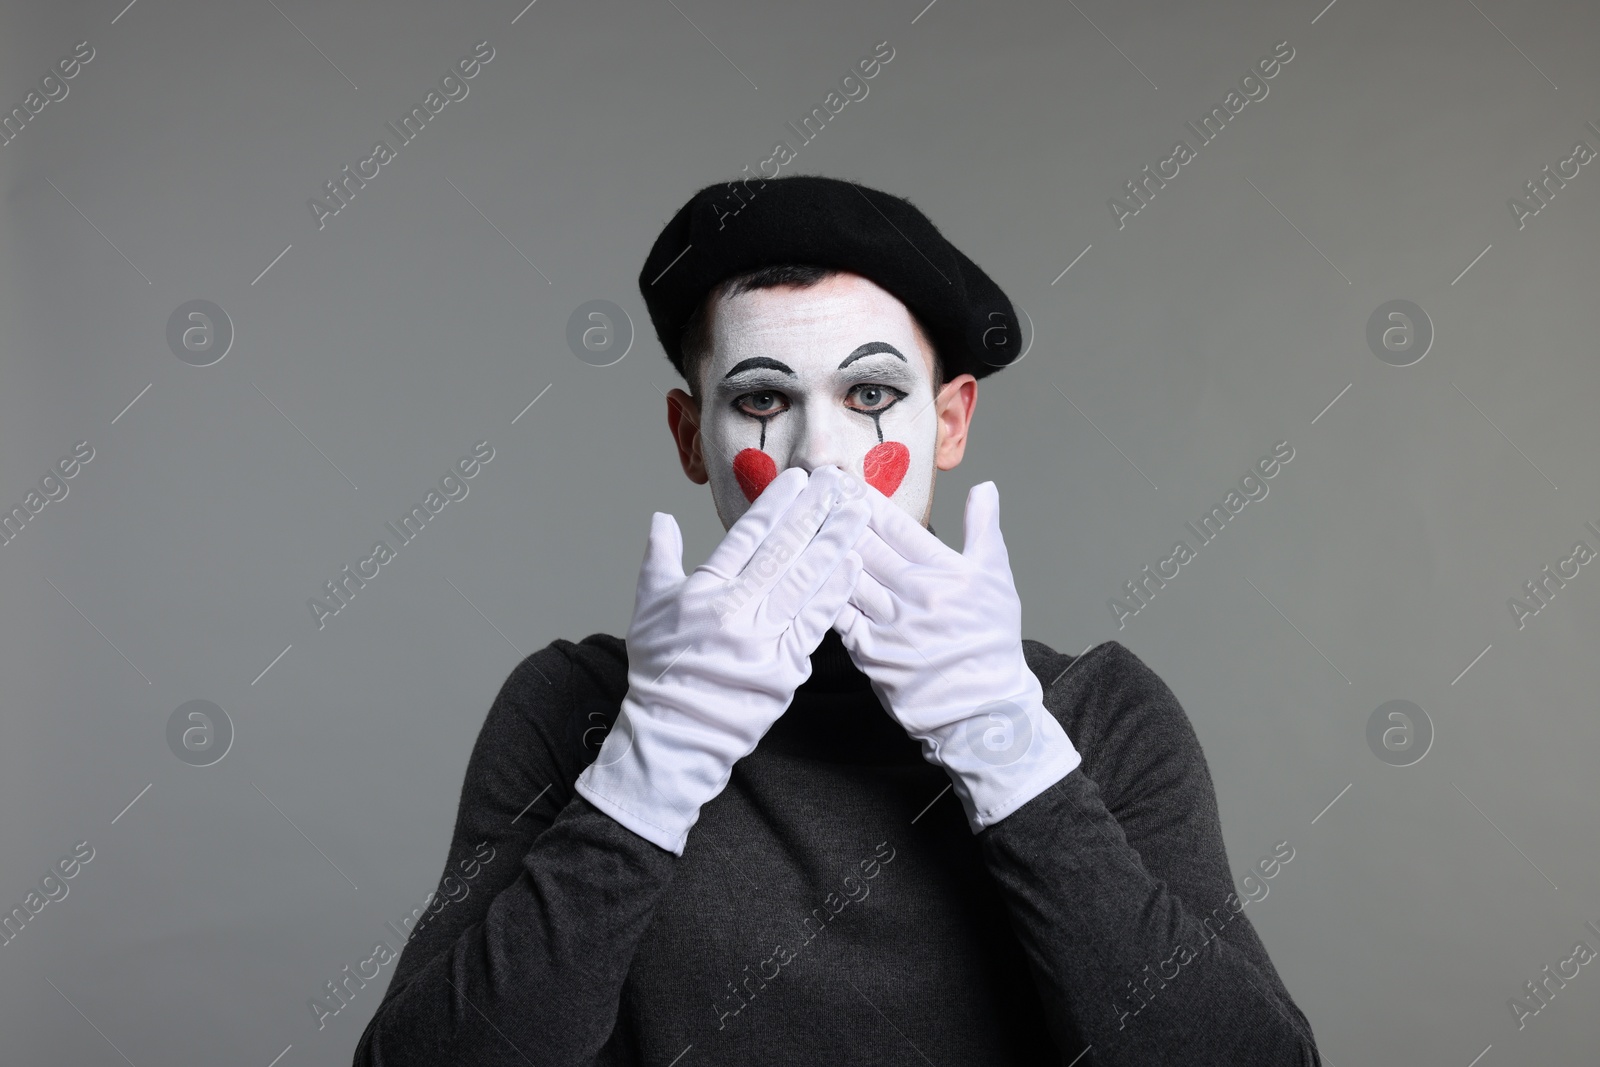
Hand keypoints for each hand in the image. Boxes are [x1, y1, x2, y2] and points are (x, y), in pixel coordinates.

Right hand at [575, 465, 868, 854]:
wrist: (674, 735)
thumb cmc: (660, 671)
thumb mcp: (647, 609)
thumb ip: (660, 559)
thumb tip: (662, 518)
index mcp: (702, 592)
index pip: (745, 537)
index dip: (774, 505)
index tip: (796, 479)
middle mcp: (733, 611)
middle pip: (781, 551)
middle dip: (812, 512)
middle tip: (836, 480)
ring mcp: (762, 640)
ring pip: (804, 581)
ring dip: (833, 544)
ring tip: (856, 513)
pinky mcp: (785, 668)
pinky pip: (815, 623)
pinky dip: (834, 592)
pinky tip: (852, 565)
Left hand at [833, 477, 1080, 831]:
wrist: (984, 709)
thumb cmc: (990, 642)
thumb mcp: (997, 579)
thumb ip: (984, 529)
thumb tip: (984, 486)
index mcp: (945, 572)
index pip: (897, 525)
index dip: (866, 498)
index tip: (843, 477)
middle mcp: (915, 594)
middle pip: (865, 545)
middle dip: (835, 513)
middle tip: (810, 487)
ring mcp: (889, 625)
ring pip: (845, 575)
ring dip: (820, 546)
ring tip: (797, 520)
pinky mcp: (870, 654)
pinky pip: (837, 616)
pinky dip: (818, 592)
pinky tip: (799, 572)